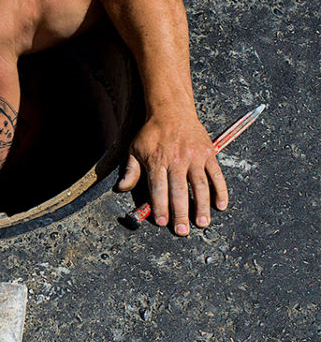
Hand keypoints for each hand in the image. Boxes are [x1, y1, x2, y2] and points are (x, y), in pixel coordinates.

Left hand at [117, 113, 228, 234]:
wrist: (172, 110)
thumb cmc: (151, 132)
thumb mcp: (134, 150)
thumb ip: (130, 171)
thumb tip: (121, 188)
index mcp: (157, 161)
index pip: (158, 188)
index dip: (160, 206)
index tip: (161, 222)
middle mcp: (177, 160)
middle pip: (179, 191)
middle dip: (180, 213)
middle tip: (182, 231)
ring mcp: (195, 157)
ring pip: (200, 186)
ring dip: (202, 206)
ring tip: (202, 223)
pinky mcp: (209, 154)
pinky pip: (216, 175)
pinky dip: (220, 191)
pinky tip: (220, 205)